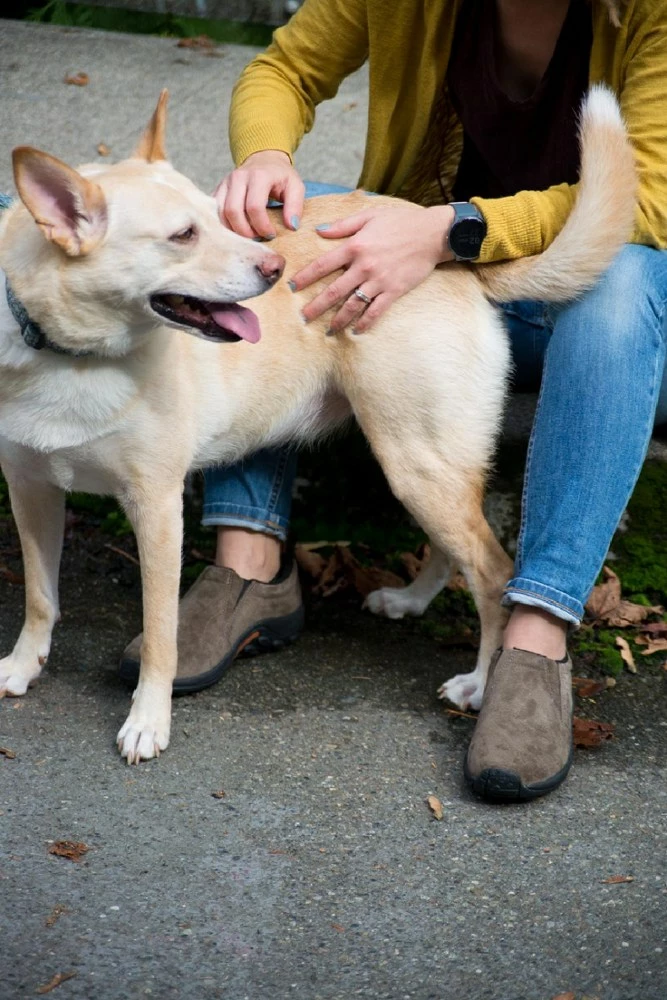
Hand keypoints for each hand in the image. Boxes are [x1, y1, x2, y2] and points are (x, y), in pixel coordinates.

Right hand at [214, 150, 304, 238]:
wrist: (264, 159)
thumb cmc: (280, 176)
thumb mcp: (296, 187)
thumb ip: (295, 206)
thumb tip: (291, 226)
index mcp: (259, 176)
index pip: (254, 207)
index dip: (262, 226)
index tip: (271, 234)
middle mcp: (238, 177)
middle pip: (233, 211)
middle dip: (245, 231)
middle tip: (258, 238)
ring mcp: (225, 182)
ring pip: (221, 212)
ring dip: (233, 230)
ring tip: (248, 235)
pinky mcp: (219, 189)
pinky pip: (215, 211)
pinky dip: (224, 224)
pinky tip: (237, 230)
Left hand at [290, 202, 454, 332]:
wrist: (432, 233)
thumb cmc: (401, 221)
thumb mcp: (369, 216)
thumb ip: (343, 225)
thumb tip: (319, 231)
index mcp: (355, 246)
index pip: (323, 265)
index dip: (306, 277)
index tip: (292, 286)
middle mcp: (364, 266)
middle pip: (334, 291)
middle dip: (316, 306)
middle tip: (304, 318)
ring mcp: (379, 281)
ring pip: (353, 305)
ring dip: (338, 320)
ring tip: (328, 330)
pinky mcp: (394, 291)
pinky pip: (376, 311)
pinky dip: (365, 323)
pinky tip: (356, 332)